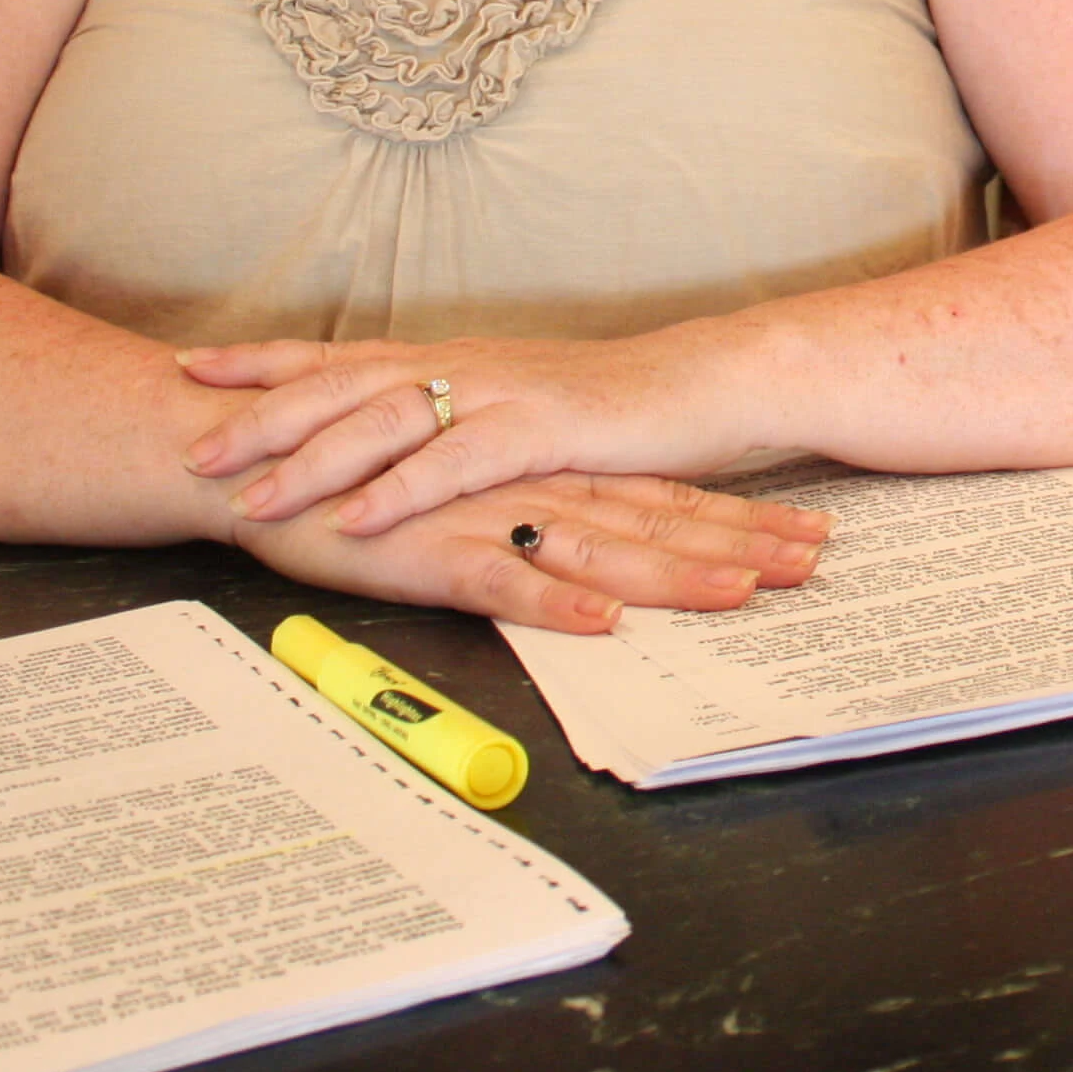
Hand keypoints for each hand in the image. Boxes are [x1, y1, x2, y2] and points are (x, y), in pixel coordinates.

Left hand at [180, 332, 769, 540]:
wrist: (709, 382)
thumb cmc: (618, 406)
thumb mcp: (521, 406)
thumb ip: (458, 419)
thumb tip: (397, 436)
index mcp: (454, 359)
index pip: (341, 353)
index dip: (265, 360)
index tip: (192, 365)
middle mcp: (466, 365)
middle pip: (344, 382)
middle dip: (262, 414)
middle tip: (195, 446)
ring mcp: (502, 392)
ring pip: (387, 418)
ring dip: (314, 458)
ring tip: (251, 497)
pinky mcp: (544, 429)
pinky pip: (457, 462)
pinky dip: (402, 489)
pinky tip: (358, 516)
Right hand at [230, 469, 825, 633]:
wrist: (256, 453)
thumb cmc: (365, 482)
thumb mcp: (468, 499)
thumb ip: (532, 520)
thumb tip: (597, 557)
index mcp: (545, 476)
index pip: (662, 499)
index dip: (737, 519)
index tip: (811, 537)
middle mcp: (531, 489)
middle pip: (654, 519)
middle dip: (740, 543)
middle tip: (817, 559)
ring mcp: (486, 516)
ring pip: (598, 546)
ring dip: (673, 571)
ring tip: (744, 592)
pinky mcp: (430, 549)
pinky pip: (502, 579)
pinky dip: (554, 599)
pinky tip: (602, 619)